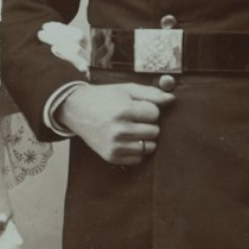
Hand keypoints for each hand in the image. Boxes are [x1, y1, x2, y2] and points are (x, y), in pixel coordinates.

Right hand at [55, 83, 174, 166]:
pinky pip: (138, 158)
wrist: (76, 110)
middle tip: (133, 118)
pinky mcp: (111, 156)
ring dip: (145, 138)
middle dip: (148, 123)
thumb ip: (151, 93)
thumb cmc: (104, 98)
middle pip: (154, 131)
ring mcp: (114, 146)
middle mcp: (119, 130)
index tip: (136, 107)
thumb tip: (172, 99)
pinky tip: (126, 139)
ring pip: (150, 146)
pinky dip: (137, 150)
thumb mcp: (126, 90)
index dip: (149, 109)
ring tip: (131, 128)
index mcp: (123, 111)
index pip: (155, 113)